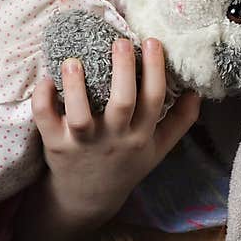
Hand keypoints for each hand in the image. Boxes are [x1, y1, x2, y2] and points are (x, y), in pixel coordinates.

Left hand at [31, 37, 201, 225]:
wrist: (88, 199)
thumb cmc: (126, 165)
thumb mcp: (159, 148)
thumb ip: (180, 121)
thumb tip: (197, 91)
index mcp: (141, 135)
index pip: (154, 99)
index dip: (156, 70)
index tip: (152, 41)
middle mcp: (115, 138)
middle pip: (122, 103)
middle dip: (123, 71)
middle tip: (121, 42)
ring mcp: (84, 143)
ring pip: (81, 114)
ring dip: (77, 86)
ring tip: (74, 60)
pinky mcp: (56, 145)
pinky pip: (46, 120)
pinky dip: (44, 99)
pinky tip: (46, 78)